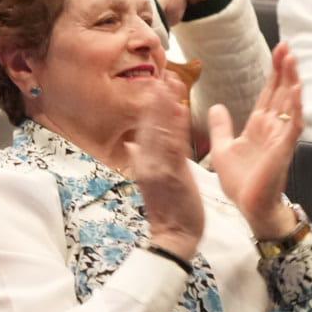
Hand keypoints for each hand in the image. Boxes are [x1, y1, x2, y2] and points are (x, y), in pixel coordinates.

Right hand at [123, 70, 204, 260]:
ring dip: (166, 106)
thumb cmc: (168, 210)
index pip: (146, 129)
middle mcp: (148, 162)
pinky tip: (181, 110)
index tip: (155, 84)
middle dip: (157, 99)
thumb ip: (142, 160)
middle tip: (163, 74)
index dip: (151, 106)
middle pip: (151, 125)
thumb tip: (130, 145)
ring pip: (161, 131)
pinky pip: (175, 146)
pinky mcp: (174, 175)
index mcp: (144, 162)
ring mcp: (160, 167)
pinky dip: (176, 127)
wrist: (173, 237)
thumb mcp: (151, 181)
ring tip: (171, 83)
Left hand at [208, 43, 302, 239]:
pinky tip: (296, 89)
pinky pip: (292, 124)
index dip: (274, 71)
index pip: (269, 92)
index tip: (279, 50)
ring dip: (292, 80)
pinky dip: (295, 106)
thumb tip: (217, 106)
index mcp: (259, 125)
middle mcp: (273, 127)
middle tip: (288, 45)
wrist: (249, 207)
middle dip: (285, 68)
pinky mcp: (284, 148)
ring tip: (292, 59)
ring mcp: (280, 137)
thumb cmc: (241, 182)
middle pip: (281, 91)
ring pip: (289, 102)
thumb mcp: (222, 149)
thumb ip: (221, 127)